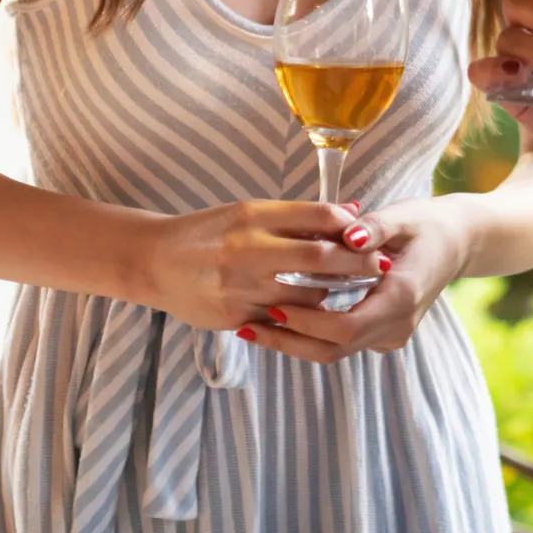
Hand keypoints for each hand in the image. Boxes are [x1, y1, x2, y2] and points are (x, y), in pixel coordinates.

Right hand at [142, 200, 382, 331]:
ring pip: (308, 297)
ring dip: (333, 295)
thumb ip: (297, 216)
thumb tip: (351, 211)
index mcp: (253, 215)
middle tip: (378, 268)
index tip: (368, 235)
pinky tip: (310, 311)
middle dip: (357, 264)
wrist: (154, 262)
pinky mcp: (236, 318)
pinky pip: (284, 321)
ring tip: (346, 290)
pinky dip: (302, 316)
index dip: (351, 226)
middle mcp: (248, 249)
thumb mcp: (247, 212)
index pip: (318, 216)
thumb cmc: (207, 233)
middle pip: (320, 258)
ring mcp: (241, 287)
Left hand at [240, 199, 467, 362]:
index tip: (272, 307)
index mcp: (400, 298)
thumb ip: (373, 227)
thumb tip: (349, 237)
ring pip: (334, 351)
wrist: (458, 242)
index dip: (306, 323)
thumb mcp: (402, 216)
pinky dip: (309, 335)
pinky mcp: (381, 331)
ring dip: (294, 342)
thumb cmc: (426, 223)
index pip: (345, 328)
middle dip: (288, 340)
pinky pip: (340, 342)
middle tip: (246, 326)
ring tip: (251, 327)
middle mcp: (396, 325)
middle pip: (333, 349)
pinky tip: (278, 319)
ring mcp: (390, 333)